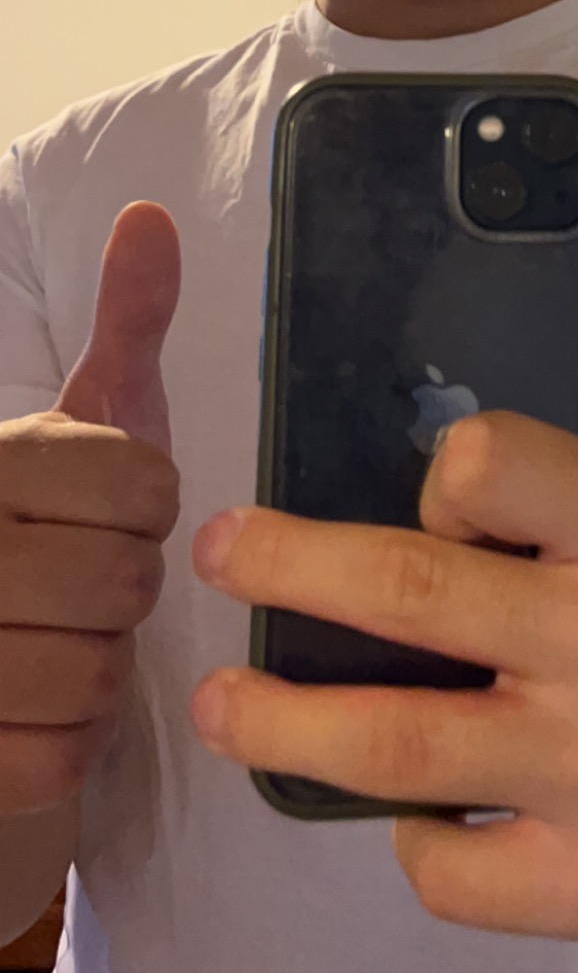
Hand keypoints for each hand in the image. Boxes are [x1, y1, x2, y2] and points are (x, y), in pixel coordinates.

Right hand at [0, 203, 180, 817]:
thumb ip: (124, 322)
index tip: (101, 511)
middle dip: (121, 590)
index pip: (149, 489)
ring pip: (97, 676)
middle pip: (128, 586)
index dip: (148, 508)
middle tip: (74, 582)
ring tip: (49, 639)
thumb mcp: (77, 418)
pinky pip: (61, 757)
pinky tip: (30, 706)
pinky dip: (63, 742)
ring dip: (93, 671)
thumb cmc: (31, 523)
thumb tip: (151, 215)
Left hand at [190, 411, 577, 937]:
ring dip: (280, 723)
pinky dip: (410, 838)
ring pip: (393, 746)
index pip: (484, 460)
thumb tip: (377, 544)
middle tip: (217, 557)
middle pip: (407, 592)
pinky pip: (447, 866)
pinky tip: (419, 816)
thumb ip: (548, 525)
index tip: (425, 509)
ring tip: (221, 707)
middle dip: (286, 568)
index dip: (434, 481)